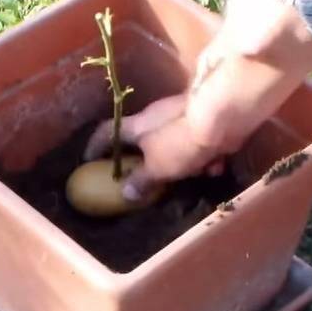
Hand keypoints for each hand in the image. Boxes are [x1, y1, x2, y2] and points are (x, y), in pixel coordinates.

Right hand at [83, 94, 225, 200]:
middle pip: (145, 143)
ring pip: (175, 147)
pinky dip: (206, 158)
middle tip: (156, 181)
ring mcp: (180, 119)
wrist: (222, 117)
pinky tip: (216, 164)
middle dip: (153, 165)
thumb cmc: (180, 141)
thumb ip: (140, 180)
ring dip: (186, 165)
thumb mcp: (157, 167)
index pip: (106, 132)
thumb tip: (126, 193)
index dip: (95, 145)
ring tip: (197, 172)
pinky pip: (198, 146)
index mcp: (136, 125)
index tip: (89, 160)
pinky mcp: (203, 123)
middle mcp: (155, 119)